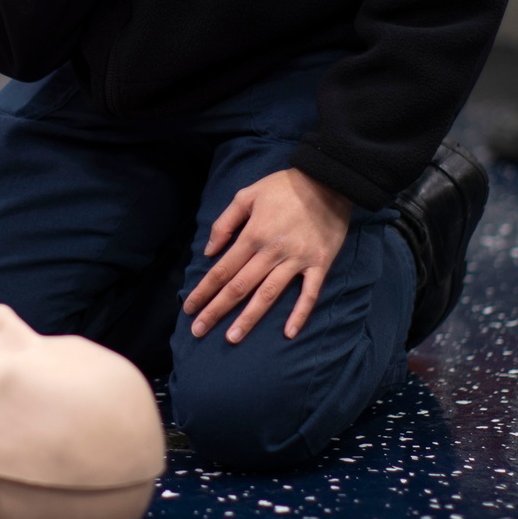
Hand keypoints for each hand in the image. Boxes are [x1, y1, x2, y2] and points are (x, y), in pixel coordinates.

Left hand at [184, 169, 352, 343]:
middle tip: (199, 330)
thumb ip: (224, 223)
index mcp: (252, 235)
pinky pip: (309, 293)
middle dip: (216, 310)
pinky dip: (299, 313)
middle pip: (239, 287)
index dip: (204, 291)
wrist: (328, 180)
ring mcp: (296, 260)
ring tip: (231, 338)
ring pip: (268, 295)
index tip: (189, 308)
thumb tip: (209, 252)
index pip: (222, 270)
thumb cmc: (283, 187)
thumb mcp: (247, 195)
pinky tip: (289, 333)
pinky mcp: (319, 264)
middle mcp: (271, 251)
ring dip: (249, 318)